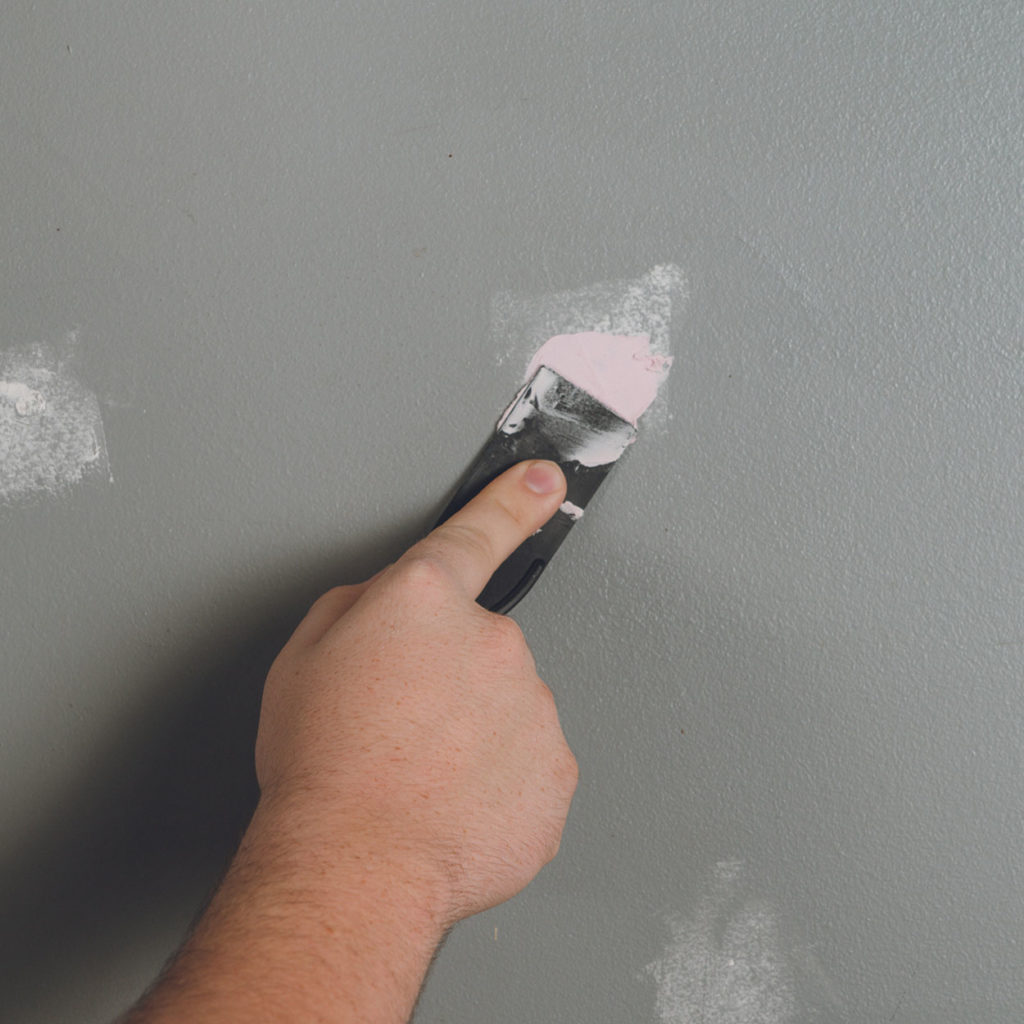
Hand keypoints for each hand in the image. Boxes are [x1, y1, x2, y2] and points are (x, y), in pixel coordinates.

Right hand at [254, 459, 578, 927]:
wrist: (356, 864)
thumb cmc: (322, 767)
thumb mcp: (301, 659)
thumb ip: (356, 608)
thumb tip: (386, 604)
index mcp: (426, 601)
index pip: (478, 533)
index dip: (514, 502)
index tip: (546, 481)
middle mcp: (491, 642)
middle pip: (479, 645)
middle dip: (449, 677)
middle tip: (401, 727)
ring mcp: (532, 707)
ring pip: (506, 709)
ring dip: (473, 734)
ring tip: (420, 776)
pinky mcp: (555, 772)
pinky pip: (527, 766)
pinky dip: (496, 783)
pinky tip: (451, 805)